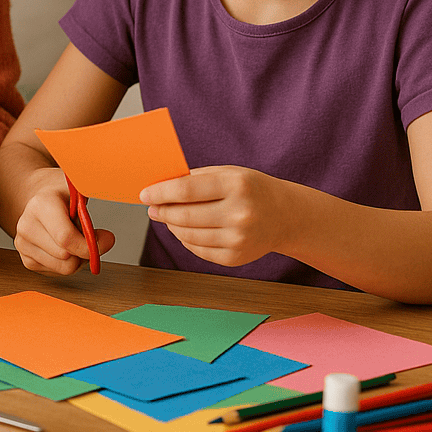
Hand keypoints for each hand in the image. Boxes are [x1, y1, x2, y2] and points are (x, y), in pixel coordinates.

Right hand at [12, 173, 114, 274]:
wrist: (41, 199)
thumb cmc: (64, 197)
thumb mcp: (81, 193)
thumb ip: (94, 214)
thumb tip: (107, 240)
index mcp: (40, 205)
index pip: (66, 238)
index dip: (89, 245)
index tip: (107, 240)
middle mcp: (26, 225)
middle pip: (67, 257)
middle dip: (84, 250)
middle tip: (88, 236)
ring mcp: (23, 244)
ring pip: (64, 268)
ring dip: (77, 259)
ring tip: (74, 240)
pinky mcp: (26, 259)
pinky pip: (57, 273)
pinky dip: (67, 263)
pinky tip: (63, 247)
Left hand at [140, 165, 295, 266]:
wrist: (286, 216)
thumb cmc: (251, 189)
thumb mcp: (228, 173)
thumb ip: (195, 178)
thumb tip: (159, 187)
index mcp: (236, 185)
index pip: (186, 190)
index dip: (161, 192)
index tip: (144, 194)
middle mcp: (239, 213)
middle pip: (185, 215)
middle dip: (162, 211)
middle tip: (152, 207)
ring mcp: (239, 239)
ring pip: (188, 235)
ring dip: (171, 226)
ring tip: (167, 217)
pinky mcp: (236, 258)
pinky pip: (198, 250)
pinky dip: (186, 239)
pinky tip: (185, 230)